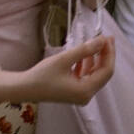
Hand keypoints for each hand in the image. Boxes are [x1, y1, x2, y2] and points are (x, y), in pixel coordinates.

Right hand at [0, 35, 114, 104]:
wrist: (24, 88)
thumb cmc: (42, 75)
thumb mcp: (64, 59)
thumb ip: (85, 50)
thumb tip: (102, 41)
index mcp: (86, 90)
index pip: (106, 71)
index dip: (109, 53)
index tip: (107, 38)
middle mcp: (86, 95)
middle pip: (103, 73)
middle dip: (105, 55)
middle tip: (106, 37)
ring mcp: (80, 94)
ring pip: (94, 74)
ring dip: (95, 58)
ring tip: (95, 42)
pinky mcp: (74, 91)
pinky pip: (86, 76)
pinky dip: (86, 64)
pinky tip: (83, 54)